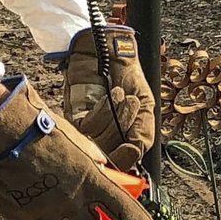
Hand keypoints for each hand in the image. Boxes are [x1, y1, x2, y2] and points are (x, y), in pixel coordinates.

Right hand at [0, 78, 138, 219]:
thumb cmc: (40, 130)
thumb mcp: (78, 144)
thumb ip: (93, 165)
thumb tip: (105, 177)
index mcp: (90, 179)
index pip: (123, 209)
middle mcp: (70, 201)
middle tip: (82, 216)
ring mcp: (45, 212)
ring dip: (55, 216)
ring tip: (41, 188)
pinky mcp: (20, 218)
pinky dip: (29, 212)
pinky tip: (22, 190)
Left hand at [58, 25, 156, 171]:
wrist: (111, 54)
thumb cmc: (128, 79)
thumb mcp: (146, 107)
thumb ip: (143, 134)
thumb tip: (134, 154)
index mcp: (123, 142)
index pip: (119, 165)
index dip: (124, 161)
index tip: (131, 148)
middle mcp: (103, 140)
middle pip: (110, 155)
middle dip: (124, 127)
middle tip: (132, 103)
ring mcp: (87, 131)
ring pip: (99, 142)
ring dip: (115, 116)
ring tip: (120, 95)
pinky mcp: (74, 118)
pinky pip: (87, 128)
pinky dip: (102, 111)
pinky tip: (109, 95)